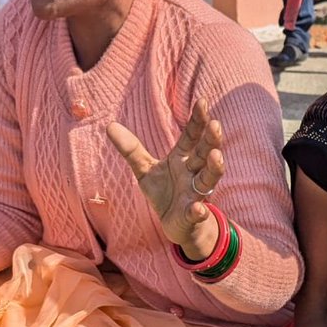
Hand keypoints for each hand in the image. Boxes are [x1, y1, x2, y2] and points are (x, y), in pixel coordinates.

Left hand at [107, 97, 223, 260]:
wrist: (176, 225)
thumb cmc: (165, 193)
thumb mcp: (145, 170)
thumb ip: (131, 149)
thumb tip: (110, 125)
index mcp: (183, 159)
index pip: (191, 136)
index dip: (197, 121)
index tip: (202, 102)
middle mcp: (193, 173)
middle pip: (205, 153)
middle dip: (211, 140)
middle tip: (215, 124)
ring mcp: (195, 194)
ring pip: (208, 179)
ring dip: (214, 168)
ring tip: (217, 156)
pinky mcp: (192, 215)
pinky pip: (197, 212)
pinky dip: (198, 211)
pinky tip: (198, 209)